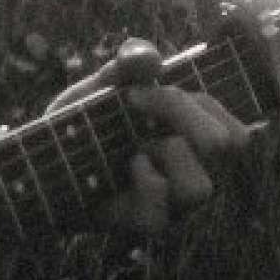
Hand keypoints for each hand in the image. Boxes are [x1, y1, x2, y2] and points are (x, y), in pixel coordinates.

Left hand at [73, 40, 253, 236]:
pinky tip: (124, 171)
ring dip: (163, 154)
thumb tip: (147, 56)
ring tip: (136, 149)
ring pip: (200, 187)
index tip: (142, 87)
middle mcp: (198, 170)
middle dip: (179, 112)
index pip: (232, 123)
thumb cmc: (84, 126)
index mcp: (199, 137)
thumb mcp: (102, 88)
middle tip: (133, 104)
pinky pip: (161, 204)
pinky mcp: (152, 223)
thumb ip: (127, 66)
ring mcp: (178, 203)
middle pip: (229, 143)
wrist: (46, 166)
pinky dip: (141, 181)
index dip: (193, 99)